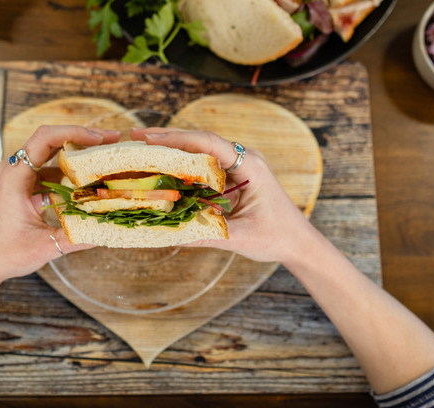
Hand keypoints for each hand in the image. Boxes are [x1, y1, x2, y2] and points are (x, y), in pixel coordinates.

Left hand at [0, 125, 120, 307]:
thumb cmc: (3, 254)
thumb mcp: (45, 246)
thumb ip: (77, 237)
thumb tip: (107, 228)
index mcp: (14, 177)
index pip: (45, 138)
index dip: (75, 133)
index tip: (99, 138)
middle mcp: (12, 170)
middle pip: (50, 141)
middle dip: (82, 139)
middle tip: (111, 141)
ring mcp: (15, 177)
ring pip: (49, 156)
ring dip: (76, 155)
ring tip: (102, 158)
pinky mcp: (20, 186)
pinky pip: (46, 171)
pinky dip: (66, 173)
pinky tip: (85, 181)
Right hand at [130, 128, 309, 263]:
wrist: (298, 243)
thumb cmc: (276, 237)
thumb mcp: (239, 238)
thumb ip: (205, 233)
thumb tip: (168, 233)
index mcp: (249, 165)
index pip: (207, 143)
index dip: (175, 138)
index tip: (147, 138)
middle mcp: (244, 159)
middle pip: (200, 141)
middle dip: (166, 139)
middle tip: (134, 138)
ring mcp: (239, 166)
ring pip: (200, 152)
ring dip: (172, 151)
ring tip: (141, 151)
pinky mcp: (234, 177)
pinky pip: (204, 166)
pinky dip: (182, 166)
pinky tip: (162, 170)